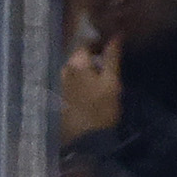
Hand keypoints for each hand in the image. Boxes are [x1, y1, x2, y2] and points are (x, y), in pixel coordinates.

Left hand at [59, 26, 121, 143]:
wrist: (85, 140)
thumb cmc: (102, 109)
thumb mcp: (112, 82)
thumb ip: (112, 57)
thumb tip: (116, 35)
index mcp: (76, 63)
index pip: (86, 42)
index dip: (100, 42)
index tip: (112, 46)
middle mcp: (63, 70)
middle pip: (78, 56)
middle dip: (93, 56)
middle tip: (109, 62)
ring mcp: (59, 85)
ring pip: (74, 69)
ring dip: (87, 69)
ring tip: (101, 76)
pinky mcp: (60, 98)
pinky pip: (71, 81)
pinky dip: (81, 80)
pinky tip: (91, 89)